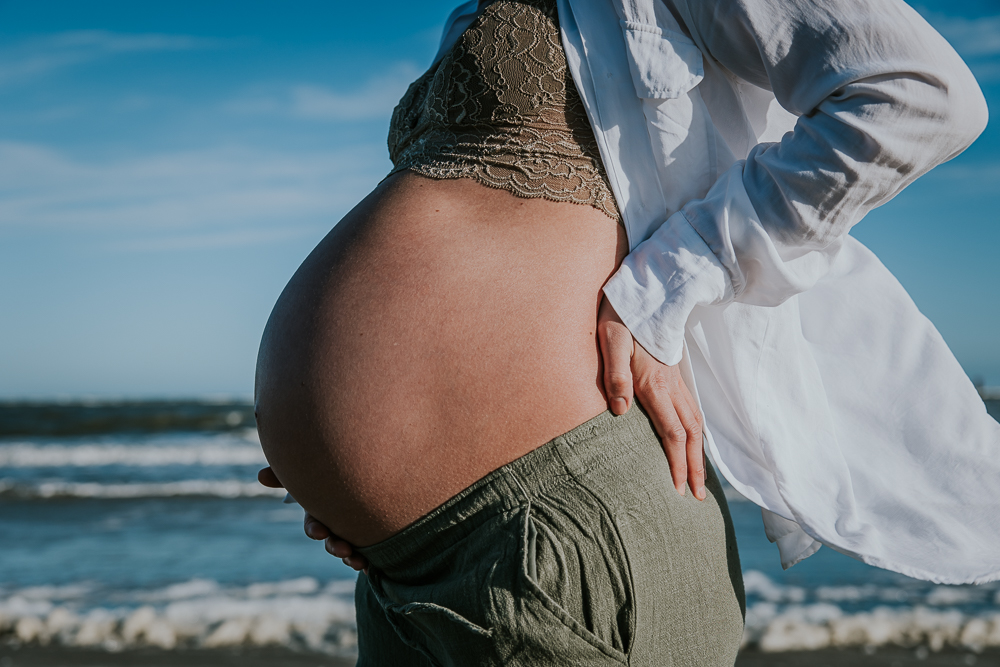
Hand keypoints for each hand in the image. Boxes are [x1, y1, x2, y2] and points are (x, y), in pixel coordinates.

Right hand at [257, 467, 369, 571]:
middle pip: (332, 541)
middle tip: (344, 550)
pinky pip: (369, 555)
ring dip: (351, 559)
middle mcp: (335, 526)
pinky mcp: (370, 539)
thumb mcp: (312, 475)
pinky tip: (373, 566)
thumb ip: (288, 476)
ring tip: (358, 562)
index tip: (320, 532)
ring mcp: (352, 534)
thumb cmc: (333, 477)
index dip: (315, 529)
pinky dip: (369, 562)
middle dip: (335, 547)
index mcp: (321, 513)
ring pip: (348, 551)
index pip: (313, 525)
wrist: (367, 480)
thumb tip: (260, 476)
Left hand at [597, 297, 706, 499]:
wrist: (641, 294)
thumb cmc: (620, 317)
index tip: (679, 490)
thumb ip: (615, 375)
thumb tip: (619, 411)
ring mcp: (675, 381)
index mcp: (655, 383)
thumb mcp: (609, 340)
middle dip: (694, 468)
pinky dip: (696, 435)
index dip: (676, 462)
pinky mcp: (673, 376)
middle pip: (691, 434)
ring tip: (700, 481)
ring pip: (695, 424)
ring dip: (698, 455)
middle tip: (697, 498)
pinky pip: (691, 412)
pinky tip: (693, 446)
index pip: (672, 432)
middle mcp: (671, 385)